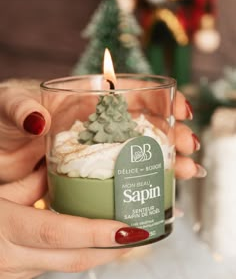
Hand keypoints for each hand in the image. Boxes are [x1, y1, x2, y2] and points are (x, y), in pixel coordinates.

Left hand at [0, 79, 205, 181]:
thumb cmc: (2, 122)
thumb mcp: (9, 109)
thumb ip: (21, 109)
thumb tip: (38, 121)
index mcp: (85, 100)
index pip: (129, 93)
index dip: (159, 99)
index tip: (180, 110)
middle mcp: (97, 123)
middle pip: (144, 124)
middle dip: (171, 133)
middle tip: (188, 148)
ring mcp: (97, 149)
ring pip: (140, 150)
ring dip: (167, 159)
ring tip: (187, 170)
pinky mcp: (93, 172)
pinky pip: (125, 173)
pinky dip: (146, 178)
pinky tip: (164, 185)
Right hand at [0, 166, 147, 278]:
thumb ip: (27, 183)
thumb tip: (55, 169)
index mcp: (4, 227)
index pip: (59, 232)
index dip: (96, 232)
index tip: (129, 228)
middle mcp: (11, 258)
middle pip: (74, 258)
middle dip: (111, 249)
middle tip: (141, 233)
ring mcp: (14, 275)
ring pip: (68, 265)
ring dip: (98, 252)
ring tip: (123, 235)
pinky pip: (54, 267)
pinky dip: (76, 255)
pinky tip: (91, 242)